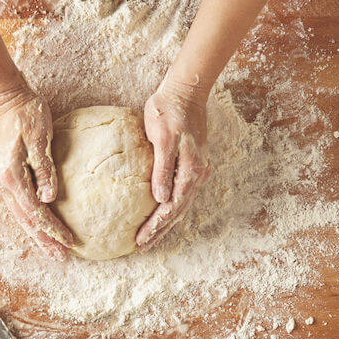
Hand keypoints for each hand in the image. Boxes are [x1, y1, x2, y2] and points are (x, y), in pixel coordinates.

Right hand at [0, 80, 73, 259]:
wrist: (4, 98)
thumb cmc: (25, 113)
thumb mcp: (39, 138)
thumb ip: (44, 168)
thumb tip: (49, 199)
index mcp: (11, 176)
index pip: (36, 212)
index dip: (53, 229)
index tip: (70, 242)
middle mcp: (3, 184)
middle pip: (26, 221)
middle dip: (44, 241)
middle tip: (62, 258)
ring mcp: (2, 182)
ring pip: (21, 217)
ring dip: (37, 235)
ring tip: (53, 250)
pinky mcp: (6, 177)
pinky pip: (20, 207)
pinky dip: (31, 221)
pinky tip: (40, 228)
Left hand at [136, 74, 209, 251]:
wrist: (186, 91)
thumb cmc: (169, 111)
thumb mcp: (162, 137)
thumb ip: (162, 168)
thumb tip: (161, 198)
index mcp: (190, 171)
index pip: (171, 208)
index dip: (155, 227)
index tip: (140, 241)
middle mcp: (198, 175)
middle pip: (177, 212)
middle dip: (160, 231)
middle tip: (142, 246)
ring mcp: (198, 170)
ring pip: (181, 205)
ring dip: (166, 223)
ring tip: (150, 237)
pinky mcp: (193, 164)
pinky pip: (182, 194)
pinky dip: (171, 208)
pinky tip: (161, 211)